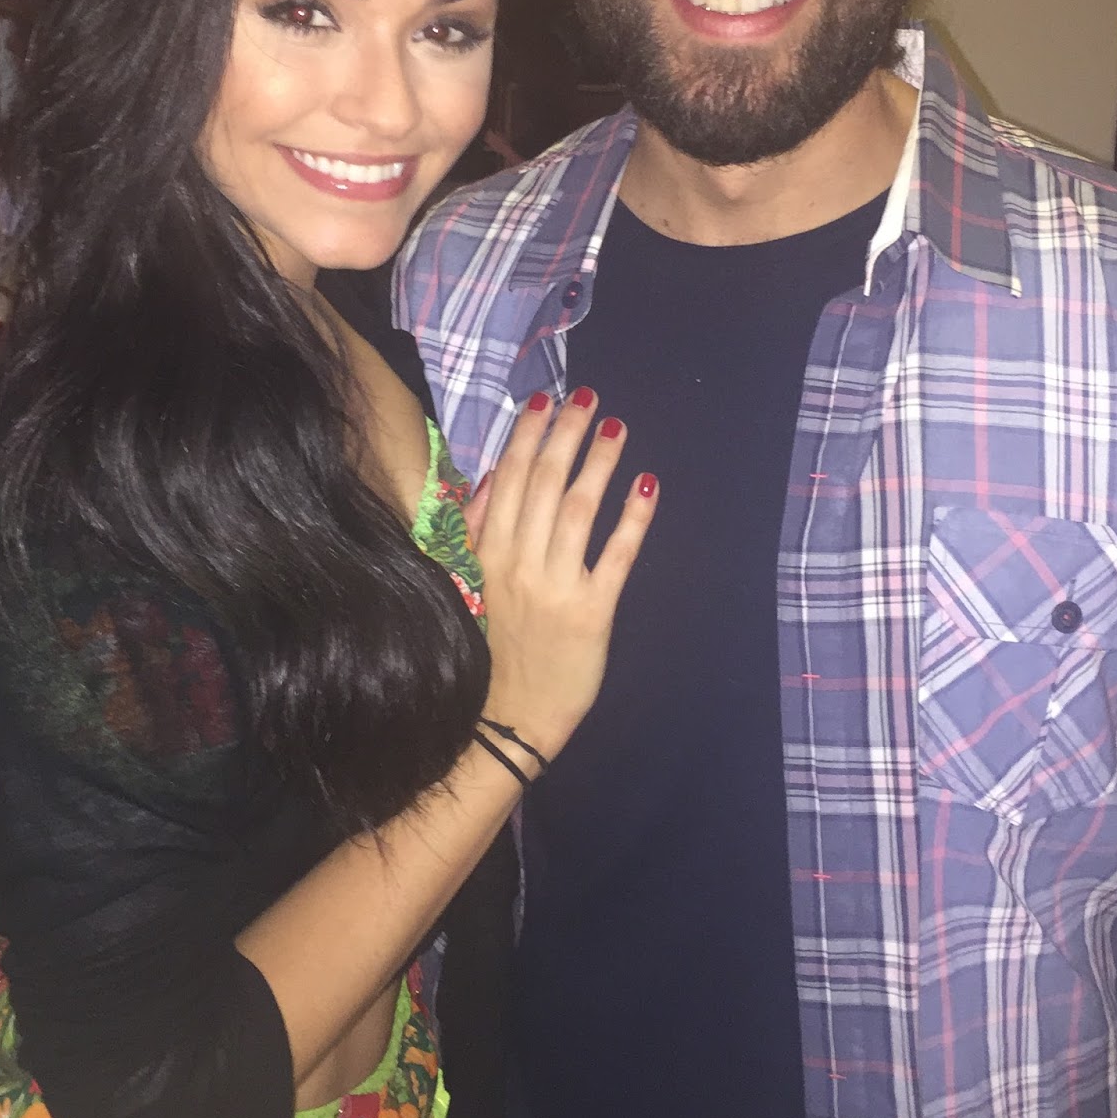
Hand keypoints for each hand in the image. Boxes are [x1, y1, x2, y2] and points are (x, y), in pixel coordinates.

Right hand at [471, 388, 656, 761]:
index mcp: (486, 553)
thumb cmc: (488, 648)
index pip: (508, 479)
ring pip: (580, 509)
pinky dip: (634, 517)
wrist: (506, 720)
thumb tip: (491, 475)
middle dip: (566, 434)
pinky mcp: (592, 612)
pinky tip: (648, 483)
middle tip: (587, 397)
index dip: (526, 435)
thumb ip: (474, 530)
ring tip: (617, 427)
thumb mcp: (468, 585)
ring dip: (599, 462)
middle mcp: (518, 562)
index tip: (542, 399)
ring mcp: (556, 586)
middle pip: (545, 483)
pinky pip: (618, 555)